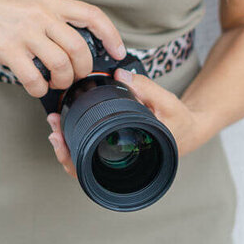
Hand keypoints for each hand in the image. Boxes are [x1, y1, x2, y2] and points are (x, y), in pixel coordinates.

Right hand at [0, 0, 125, 98]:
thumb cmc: (0, 10)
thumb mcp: (33, 4)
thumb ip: (55, 20)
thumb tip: (80, 46)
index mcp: (51, 2)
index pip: (92, 15)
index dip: (112, 35)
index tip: (119, 52)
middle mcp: (42, 14)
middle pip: (80, 48)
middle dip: (83, 70)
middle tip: (76, 77)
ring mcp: (25, 32)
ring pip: (61, 65)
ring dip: (63, 82)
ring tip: (55, 83)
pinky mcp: (8, 49)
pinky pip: (33, 78)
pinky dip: (39, 89)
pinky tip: (36, 87)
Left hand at [46, 66, 204, 178]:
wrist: (191, 129)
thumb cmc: (179, 121)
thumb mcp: (167, 102)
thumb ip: (145, 88)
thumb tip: (120, 75)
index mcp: (134, 159)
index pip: (94, 169)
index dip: (72, 156)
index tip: (58, 137)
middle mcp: (125, 164)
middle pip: (84, 167)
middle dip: (64, 149)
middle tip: (52, 129)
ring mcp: (120, 159)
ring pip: (86, 161)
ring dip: (68, 145)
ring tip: (55, 125)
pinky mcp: (119, 149)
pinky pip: (93, 151)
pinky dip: (79, 141)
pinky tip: (67, 126)